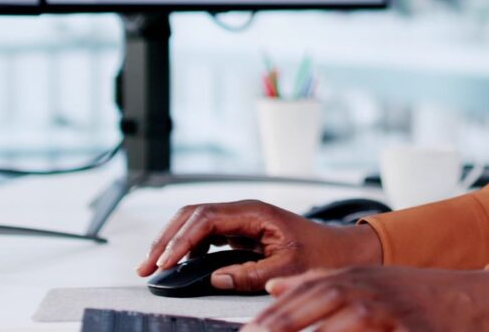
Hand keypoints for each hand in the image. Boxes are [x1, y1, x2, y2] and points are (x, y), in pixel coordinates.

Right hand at [136, 200, 381, 291]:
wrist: (342, 249)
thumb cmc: (322, 254)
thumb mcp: (288, 268)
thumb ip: (251, 274)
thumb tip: (214, 278)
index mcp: (254, 212)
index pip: (205, 219)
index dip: (181, 240)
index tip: (165, 262)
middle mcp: (243, 210)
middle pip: (191, 215)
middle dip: (165, 239)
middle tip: (146, 266)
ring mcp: (240, 219)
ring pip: (194, 222)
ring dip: (172, 241)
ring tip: (153, 266)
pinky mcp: (240, 231)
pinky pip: (205, 234)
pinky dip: (186, 246)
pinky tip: (177, 263)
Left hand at [245, 266, 488, 331]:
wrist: (470, 298)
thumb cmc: (412, 293)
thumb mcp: (364, 279)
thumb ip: (315, 280)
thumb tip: (270, 287)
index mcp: (348, 278)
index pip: (296, 299)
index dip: (267, 320)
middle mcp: (363, 292)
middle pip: (308, 314)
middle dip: (278, 330)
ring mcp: (385, 313)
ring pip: (336, 328)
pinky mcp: (407, 330)